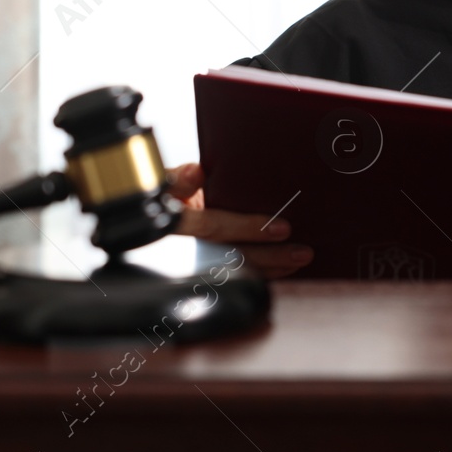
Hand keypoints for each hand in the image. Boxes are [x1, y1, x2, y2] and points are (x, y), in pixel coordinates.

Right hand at [166, 162, 313, 277]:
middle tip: (301, 252)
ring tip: (297, 260)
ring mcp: (192, 265)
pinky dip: (259, 275)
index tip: (282, 228)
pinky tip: (282, 271)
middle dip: (268, 257)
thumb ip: (179, 179)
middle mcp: (183, 249)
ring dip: (269, 269)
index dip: (247, 228)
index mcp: (174, 224)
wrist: (150, 219)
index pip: (213, 226)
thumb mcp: (163, 184)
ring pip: (233, 273)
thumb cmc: (164, 198)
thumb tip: (195, 172)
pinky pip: (233, 278)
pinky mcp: (203, 273)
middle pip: (230, 257)